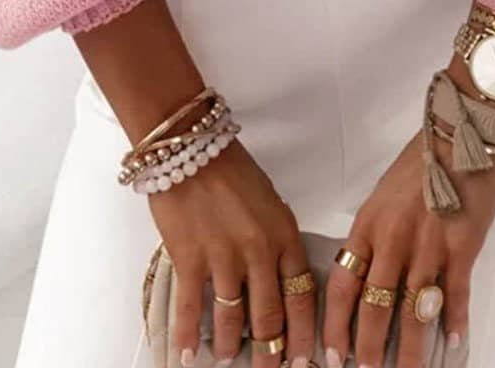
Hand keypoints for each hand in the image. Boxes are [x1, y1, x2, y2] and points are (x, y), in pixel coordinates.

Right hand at [149, 138, 315, 367]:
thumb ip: (276, 239)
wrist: (192, 148)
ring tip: (231, 358)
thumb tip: (278, 277)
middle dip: (271, 350)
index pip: (301, 294)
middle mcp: (258, 250)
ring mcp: (224, 257)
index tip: (304, 356)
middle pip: (270, 315)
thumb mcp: (269, 201)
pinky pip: (193, 308)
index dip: (303, 332)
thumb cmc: (230, 168)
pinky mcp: (190, 258)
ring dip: (233, 345)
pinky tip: (190, 352)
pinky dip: (190, 336)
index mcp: (284, 233)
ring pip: (234, 318)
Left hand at [323, 62, 494, 367]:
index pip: (343, 283)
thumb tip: (367, 274)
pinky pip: (455, 295)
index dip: (335, 323)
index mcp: (369, 224)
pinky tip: (453, 344)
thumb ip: (375, 234)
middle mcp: (394, 239)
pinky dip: (455, 323)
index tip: (332, 352)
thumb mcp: (383, 194)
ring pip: (414, 311)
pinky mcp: (462, 247)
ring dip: (410, 349)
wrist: (461, 133)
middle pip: (375, 306)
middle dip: (369, 348)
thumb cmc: (421, 160)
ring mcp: (429, 246)